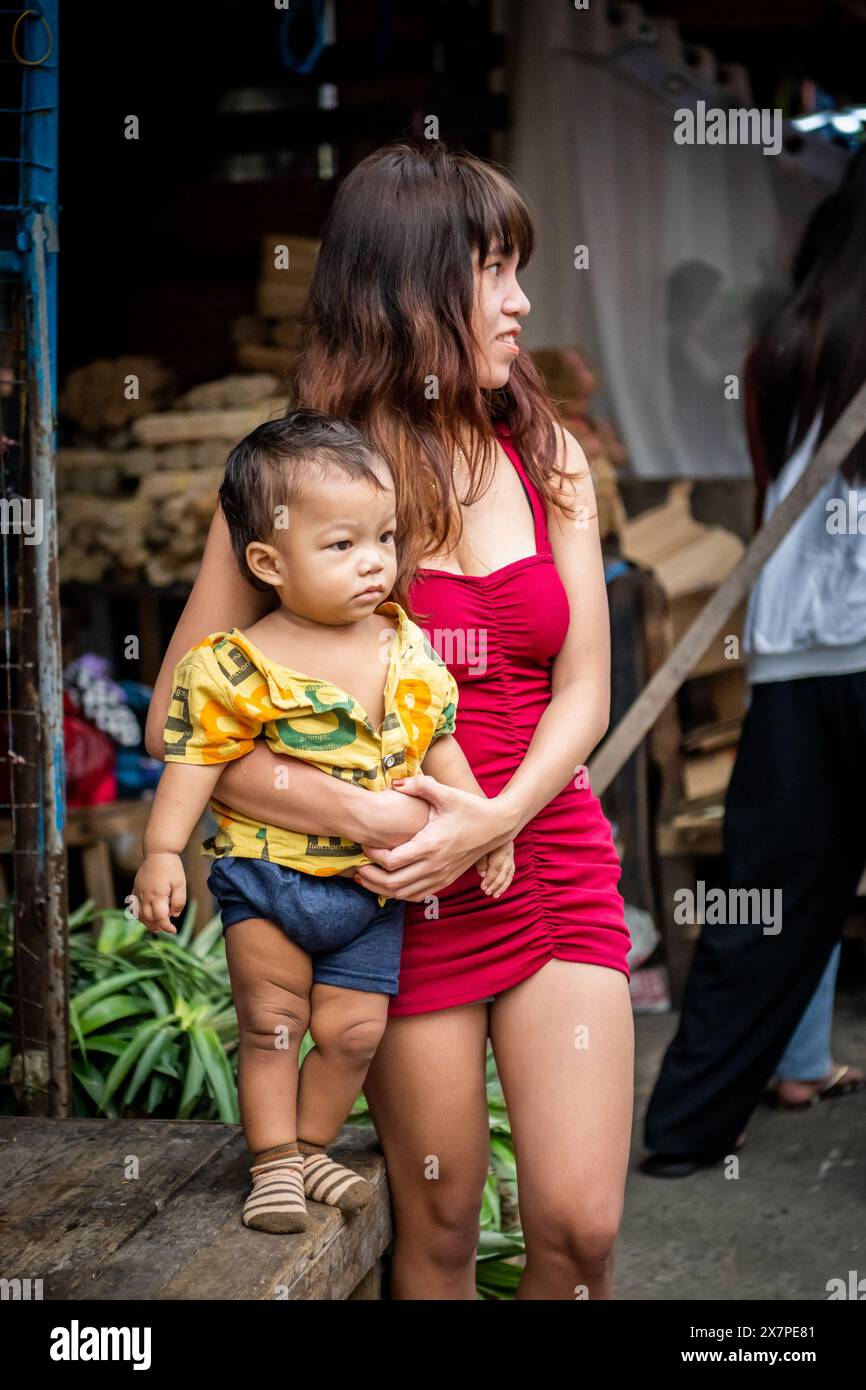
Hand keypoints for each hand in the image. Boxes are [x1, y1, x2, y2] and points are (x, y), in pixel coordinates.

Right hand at [130, 852, 185, 933]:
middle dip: (157, 926)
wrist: (158, 852)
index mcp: (158, 895)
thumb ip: (179, 901)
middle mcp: (145, 896)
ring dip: (147, 923)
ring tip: (156, 927)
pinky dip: (139, 915)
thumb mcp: (181, 884)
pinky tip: (145, 917)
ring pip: (139, 914)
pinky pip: (134, 906)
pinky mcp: (135, 888)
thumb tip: (174, 915)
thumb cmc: (172, 868)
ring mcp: (138, 892)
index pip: (160, 917)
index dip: (167, 926)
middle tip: (165, 929)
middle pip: (148, 918)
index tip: (174, 930)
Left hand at [355, 773, 515, 902]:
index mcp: (431, 845)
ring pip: (403, 894)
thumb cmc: (470, 808)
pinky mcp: (445, 881)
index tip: (364, 843)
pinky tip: (388, 885)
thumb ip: (420, 786)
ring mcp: (441, 877)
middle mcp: (435, 866)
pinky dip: (398, 894)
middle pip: (393, 883)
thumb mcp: (447, 793)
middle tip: (355, 868)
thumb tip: (394, 783)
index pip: (392, 861)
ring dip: (380, 889)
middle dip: (370, 878)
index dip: (372, 855)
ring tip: (365, 879)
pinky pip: (416, 895)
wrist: (497, 826)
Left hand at [475, 840, 514, 898]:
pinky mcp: (511, 857)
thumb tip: (483, 875)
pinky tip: (501, 888)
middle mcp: (508, 851)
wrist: (494, 825)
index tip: (483, 887)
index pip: (496, 867)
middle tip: (487, 892)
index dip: (490, 878)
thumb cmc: (483, 836)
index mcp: (500, 847)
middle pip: (504, 871)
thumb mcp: (479, 845)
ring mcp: (511, 854)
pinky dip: (506, 881)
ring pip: (510, 873)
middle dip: (496, 884)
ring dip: (503, 886)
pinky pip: (511, 872)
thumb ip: (481, 860)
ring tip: (495, 895)